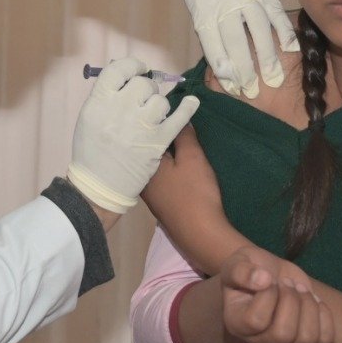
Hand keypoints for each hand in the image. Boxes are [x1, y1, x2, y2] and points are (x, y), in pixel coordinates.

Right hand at [68, 57, 200, 212]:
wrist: (101, 187)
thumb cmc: (91, 153)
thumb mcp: (88, 120)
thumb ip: (103, 99)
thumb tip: (122, 78)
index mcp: (99, 102)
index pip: (118, 70)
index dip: (131, 66)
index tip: (138, 71)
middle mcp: (120, 110)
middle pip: (142, 84)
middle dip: (145, 90)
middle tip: (142, 101)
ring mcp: (141, 125)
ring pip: (160, 101)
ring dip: (157, 106)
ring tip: (153, 117)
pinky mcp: (158, 142)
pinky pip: (178, 119)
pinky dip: (187, 109)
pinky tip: (192, 103)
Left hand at [142, 126, 249, 275]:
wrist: (201, 234)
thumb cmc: (194, 193)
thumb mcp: (192, 158)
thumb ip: (184, 135)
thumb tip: (177, 117)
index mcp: (143, 163)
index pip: (148, 132)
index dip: (163, 118)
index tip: (176, 108)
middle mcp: (140, 176)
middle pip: (151, 146)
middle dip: (165, 134)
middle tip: (183, 120)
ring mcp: (149, 191)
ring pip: (158, 161)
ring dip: (170, 151)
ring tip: (187, 137)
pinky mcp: (161, 200)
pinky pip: (164, 174)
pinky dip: (173, 166)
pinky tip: (186, 161)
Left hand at [178, 0, 297, 96]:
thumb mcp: (199, 11)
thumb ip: (211, 36)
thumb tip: (223, 66)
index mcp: (206, 13)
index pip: (214, 46)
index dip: (223, 68)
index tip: (232, 85)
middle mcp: (227, 7)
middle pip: (237, 43)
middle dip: (245, 69)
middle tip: (253, 90)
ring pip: (260, 31)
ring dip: (268, 57)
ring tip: (274, 77)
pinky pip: (277, 15)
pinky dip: (284, 33)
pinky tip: (289, 50)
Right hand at [219, 246, 333, 342]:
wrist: (269, 273)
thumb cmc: (249, 268)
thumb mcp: (237, 262)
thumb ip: (241, 270)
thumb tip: (263, 280)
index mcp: (237, 323)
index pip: (256, 320)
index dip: (268, 295)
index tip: (268, 277)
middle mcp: (259, 340)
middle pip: (283, 334)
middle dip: (291, 300)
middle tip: (287, 282)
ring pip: (306, 338)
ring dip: (308, 306)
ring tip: (300, 289)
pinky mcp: (305, 340)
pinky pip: (324, 339)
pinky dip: (324, 316)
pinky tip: (314, 299)